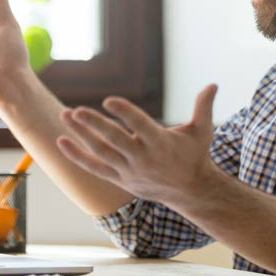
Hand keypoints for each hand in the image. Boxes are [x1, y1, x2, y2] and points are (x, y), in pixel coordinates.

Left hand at [55, 85, 218, 205]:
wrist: (190, 191)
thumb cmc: (195, 155)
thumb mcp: (202, 131)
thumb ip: (204, 107)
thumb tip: (214, 84)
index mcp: (160, 143)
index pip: (139, 126)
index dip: (124, 112)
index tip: (109, 99)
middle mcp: (142, 158)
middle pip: (114, 140)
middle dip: (94, 125)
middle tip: (76, 110)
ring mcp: (129, 170)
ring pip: (100, 152)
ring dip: (81, 135)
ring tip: (64, 115)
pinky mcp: (120, 179)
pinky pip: (94, 167)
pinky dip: (77, 156)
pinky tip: (62, 142)